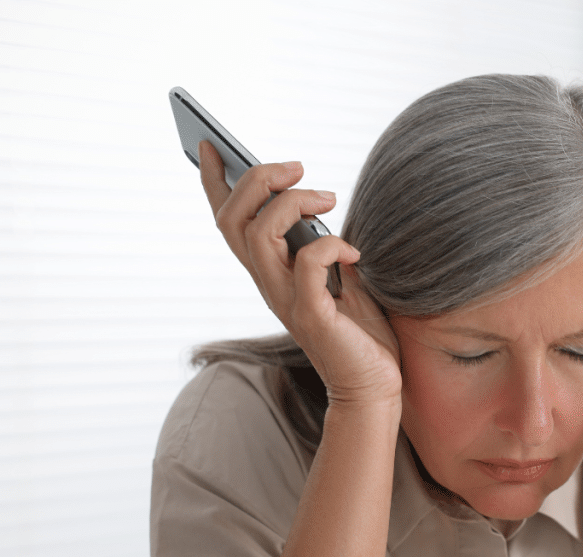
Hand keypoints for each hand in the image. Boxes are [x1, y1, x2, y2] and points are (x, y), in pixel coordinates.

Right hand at [197, 141, 400, 407]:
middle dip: (257, 179)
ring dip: (293, 203)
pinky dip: (329, 247)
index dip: (213, 182)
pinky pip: (306, 267)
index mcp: (270, 272)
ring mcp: (286, 301)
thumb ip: (322, 245)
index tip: (209, 144)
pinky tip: (353, 253)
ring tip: (329, 199)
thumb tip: (319, 203)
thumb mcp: (338, 276)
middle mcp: (269, 284)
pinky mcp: (312, 317)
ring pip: (259, 235)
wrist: (373, 385)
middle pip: (234, 220)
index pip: (228, 222)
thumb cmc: (359, 331)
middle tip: (298, 168)